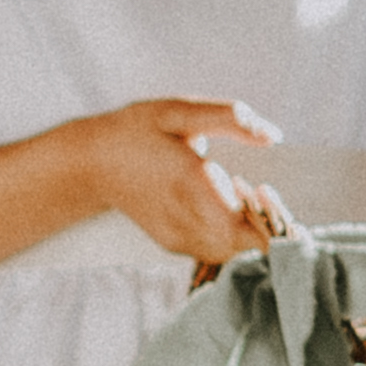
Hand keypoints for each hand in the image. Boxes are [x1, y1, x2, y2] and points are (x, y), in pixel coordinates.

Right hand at [68, 93, 289, 269]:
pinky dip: (235, 237)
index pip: (248, 227)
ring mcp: (179, 238)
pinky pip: (218, 252)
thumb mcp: (179, 111)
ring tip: (244, 197)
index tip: (265, 188)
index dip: (270, 216)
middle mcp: (186, 221)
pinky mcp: (175, 245)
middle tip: (263, 191)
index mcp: (191, 184)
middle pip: (248, 246)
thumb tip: (273, 135)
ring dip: (253, 233)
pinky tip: (227, 209)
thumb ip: (229, 119)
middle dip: (268, 225)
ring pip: (236, 254)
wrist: (92, 164)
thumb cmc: (137, 132)